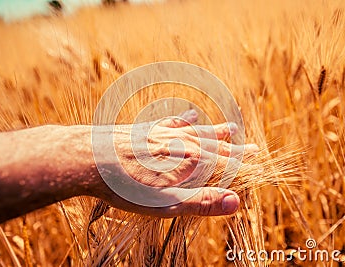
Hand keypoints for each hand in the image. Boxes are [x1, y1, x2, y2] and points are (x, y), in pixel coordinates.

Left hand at [94, 110, 258, 216]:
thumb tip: (235, 203)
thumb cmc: (125, 185)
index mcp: (187, 160)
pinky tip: (190, 115)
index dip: (241, 161)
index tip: (257, 156)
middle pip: (213, 145)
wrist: (87, 158)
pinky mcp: (145, 129)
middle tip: (252, 145)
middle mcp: (179, 142)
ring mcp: (162, 133)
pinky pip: (172, 122)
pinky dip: (184, 120)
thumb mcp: (165, 203)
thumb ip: (201, 202)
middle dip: (234, 147)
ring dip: (214, 131)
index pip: (222, 161)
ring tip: (231, 127)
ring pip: (196, 131)